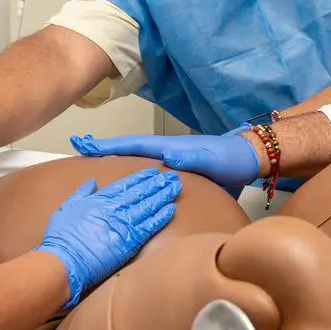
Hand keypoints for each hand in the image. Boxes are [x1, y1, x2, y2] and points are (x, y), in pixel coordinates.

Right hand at [38, 167, 181, 305]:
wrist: (63, 262)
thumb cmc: (60, 239)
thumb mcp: (65, 209)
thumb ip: (80, 194)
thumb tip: (91, 182)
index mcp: (99, 200)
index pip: (124, 185)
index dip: (140, 177)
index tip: (152, 172)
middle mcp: (114, 208)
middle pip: (140, 192)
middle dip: (156, 183)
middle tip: (171, 176)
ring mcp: (123, 224)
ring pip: (148, 206)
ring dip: (163, 195)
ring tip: (175, 187)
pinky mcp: (130, 242)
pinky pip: (150, 226)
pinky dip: (161, 217)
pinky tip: (171, 209)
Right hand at [70, 132, 260, 195]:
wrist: (250, 159)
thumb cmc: (231, 159)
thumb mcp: (211, 158)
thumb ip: (190, 157)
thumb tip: (166, 157)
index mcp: (168, 149)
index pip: (132, 145)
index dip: (107, 146)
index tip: (83, 144)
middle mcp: (166, 154)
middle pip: (129, 151)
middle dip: (104, 150)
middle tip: (80, 150)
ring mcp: (172, 163)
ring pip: (138, 162)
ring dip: (117, 161)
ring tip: (96, 165)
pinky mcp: (179, 175)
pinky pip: (150, 174)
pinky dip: (135, 175)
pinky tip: (130, 185)